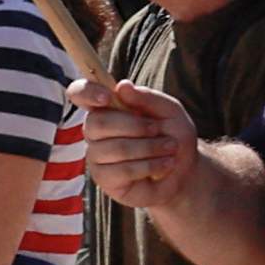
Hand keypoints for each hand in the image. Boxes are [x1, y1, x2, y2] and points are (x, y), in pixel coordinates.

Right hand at [64, 77, 206, 212]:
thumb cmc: (173, 137)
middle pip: (97, 123)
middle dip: (135, 126)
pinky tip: (164, 165)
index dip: (86, 91)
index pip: (80, 93)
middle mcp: (95, 131)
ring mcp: (96, 155)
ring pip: (114, 148)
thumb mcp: (171, 112)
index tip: (107, 97)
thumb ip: (148, 98)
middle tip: (159, 130)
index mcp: (108, 108)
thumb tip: (122, 86)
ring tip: (169, 149)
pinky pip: (122, 170)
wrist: (185, 172)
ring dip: (149, 147)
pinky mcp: (103, 178)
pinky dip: (150, 166)